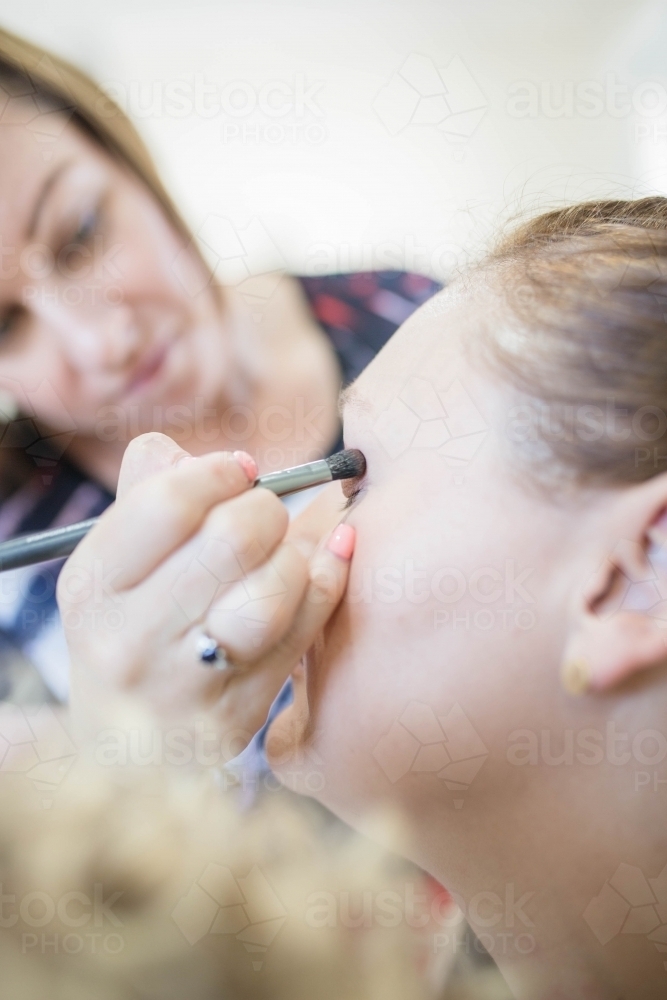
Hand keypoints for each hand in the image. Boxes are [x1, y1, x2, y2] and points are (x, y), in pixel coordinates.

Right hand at [59, 433, 354, 751]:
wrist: (125, 745)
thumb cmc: (132, 628)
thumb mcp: (116, 565)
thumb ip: (149, 494)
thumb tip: (206, 456)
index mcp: (92, 588)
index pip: (168, 504)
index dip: (218, 473)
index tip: (240, 470)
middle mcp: (129, 641)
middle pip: (231, 539)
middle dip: (265, 509)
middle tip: (266, 513)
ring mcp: (185, 685)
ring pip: (273, 591)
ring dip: (296, 554)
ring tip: (286, 549)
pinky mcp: (237, 715)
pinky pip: (303, 631)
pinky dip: (327, 581)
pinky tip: (329, 558)